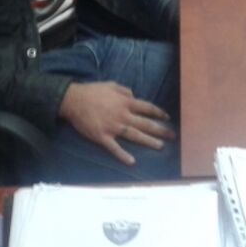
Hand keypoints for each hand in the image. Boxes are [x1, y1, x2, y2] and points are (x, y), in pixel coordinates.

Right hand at [58, 81, 174, 165]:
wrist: (72, 100)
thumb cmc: (92, 91)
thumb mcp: (111, 85)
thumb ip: (124, 90)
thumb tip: (134, 95)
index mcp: (125, 102)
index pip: (147, 108)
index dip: (159, 113)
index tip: (167, 118)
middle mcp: (122, 115)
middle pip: (145, 123)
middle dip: (160, 130)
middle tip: (172, 135)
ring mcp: (113, 127)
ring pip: (135, 135)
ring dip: (149, 141)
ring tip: (160, 146)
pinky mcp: (102, 137)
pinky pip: (114, 148)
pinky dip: (123, 155)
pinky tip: (132, 161)